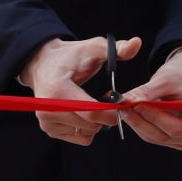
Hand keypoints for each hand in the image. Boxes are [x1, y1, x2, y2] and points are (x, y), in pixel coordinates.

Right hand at [18, 35, 140, 145]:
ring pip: (88, 133)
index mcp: (57, 91)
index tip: (121, 102)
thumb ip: (116, 48)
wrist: (44, 65)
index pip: (91, 112)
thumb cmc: (70, 57)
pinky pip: (81, 138)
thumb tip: (137, 42)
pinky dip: (88, 128)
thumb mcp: (93, 47)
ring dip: (97, 122)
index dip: (112, 111)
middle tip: (106, 100)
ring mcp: (47, 122)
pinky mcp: (49, 130)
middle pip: (91, 125)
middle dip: (106, 115)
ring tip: (91, 103)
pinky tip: (83, 113)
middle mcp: (48, 110)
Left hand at [119, 45, 181, 149]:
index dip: (152, 117)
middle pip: (163, 136)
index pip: (174, 129)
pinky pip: (152, 136)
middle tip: (123, 105)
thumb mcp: (166, 79)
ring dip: (138, 122)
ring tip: (127, 105)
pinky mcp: (174, 140)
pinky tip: (135, 111)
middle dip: (140, 121)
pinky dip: (140, 124)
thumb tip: (125, 101)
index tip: (134, 104)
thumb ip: (146, 92)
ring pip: (154, 137)